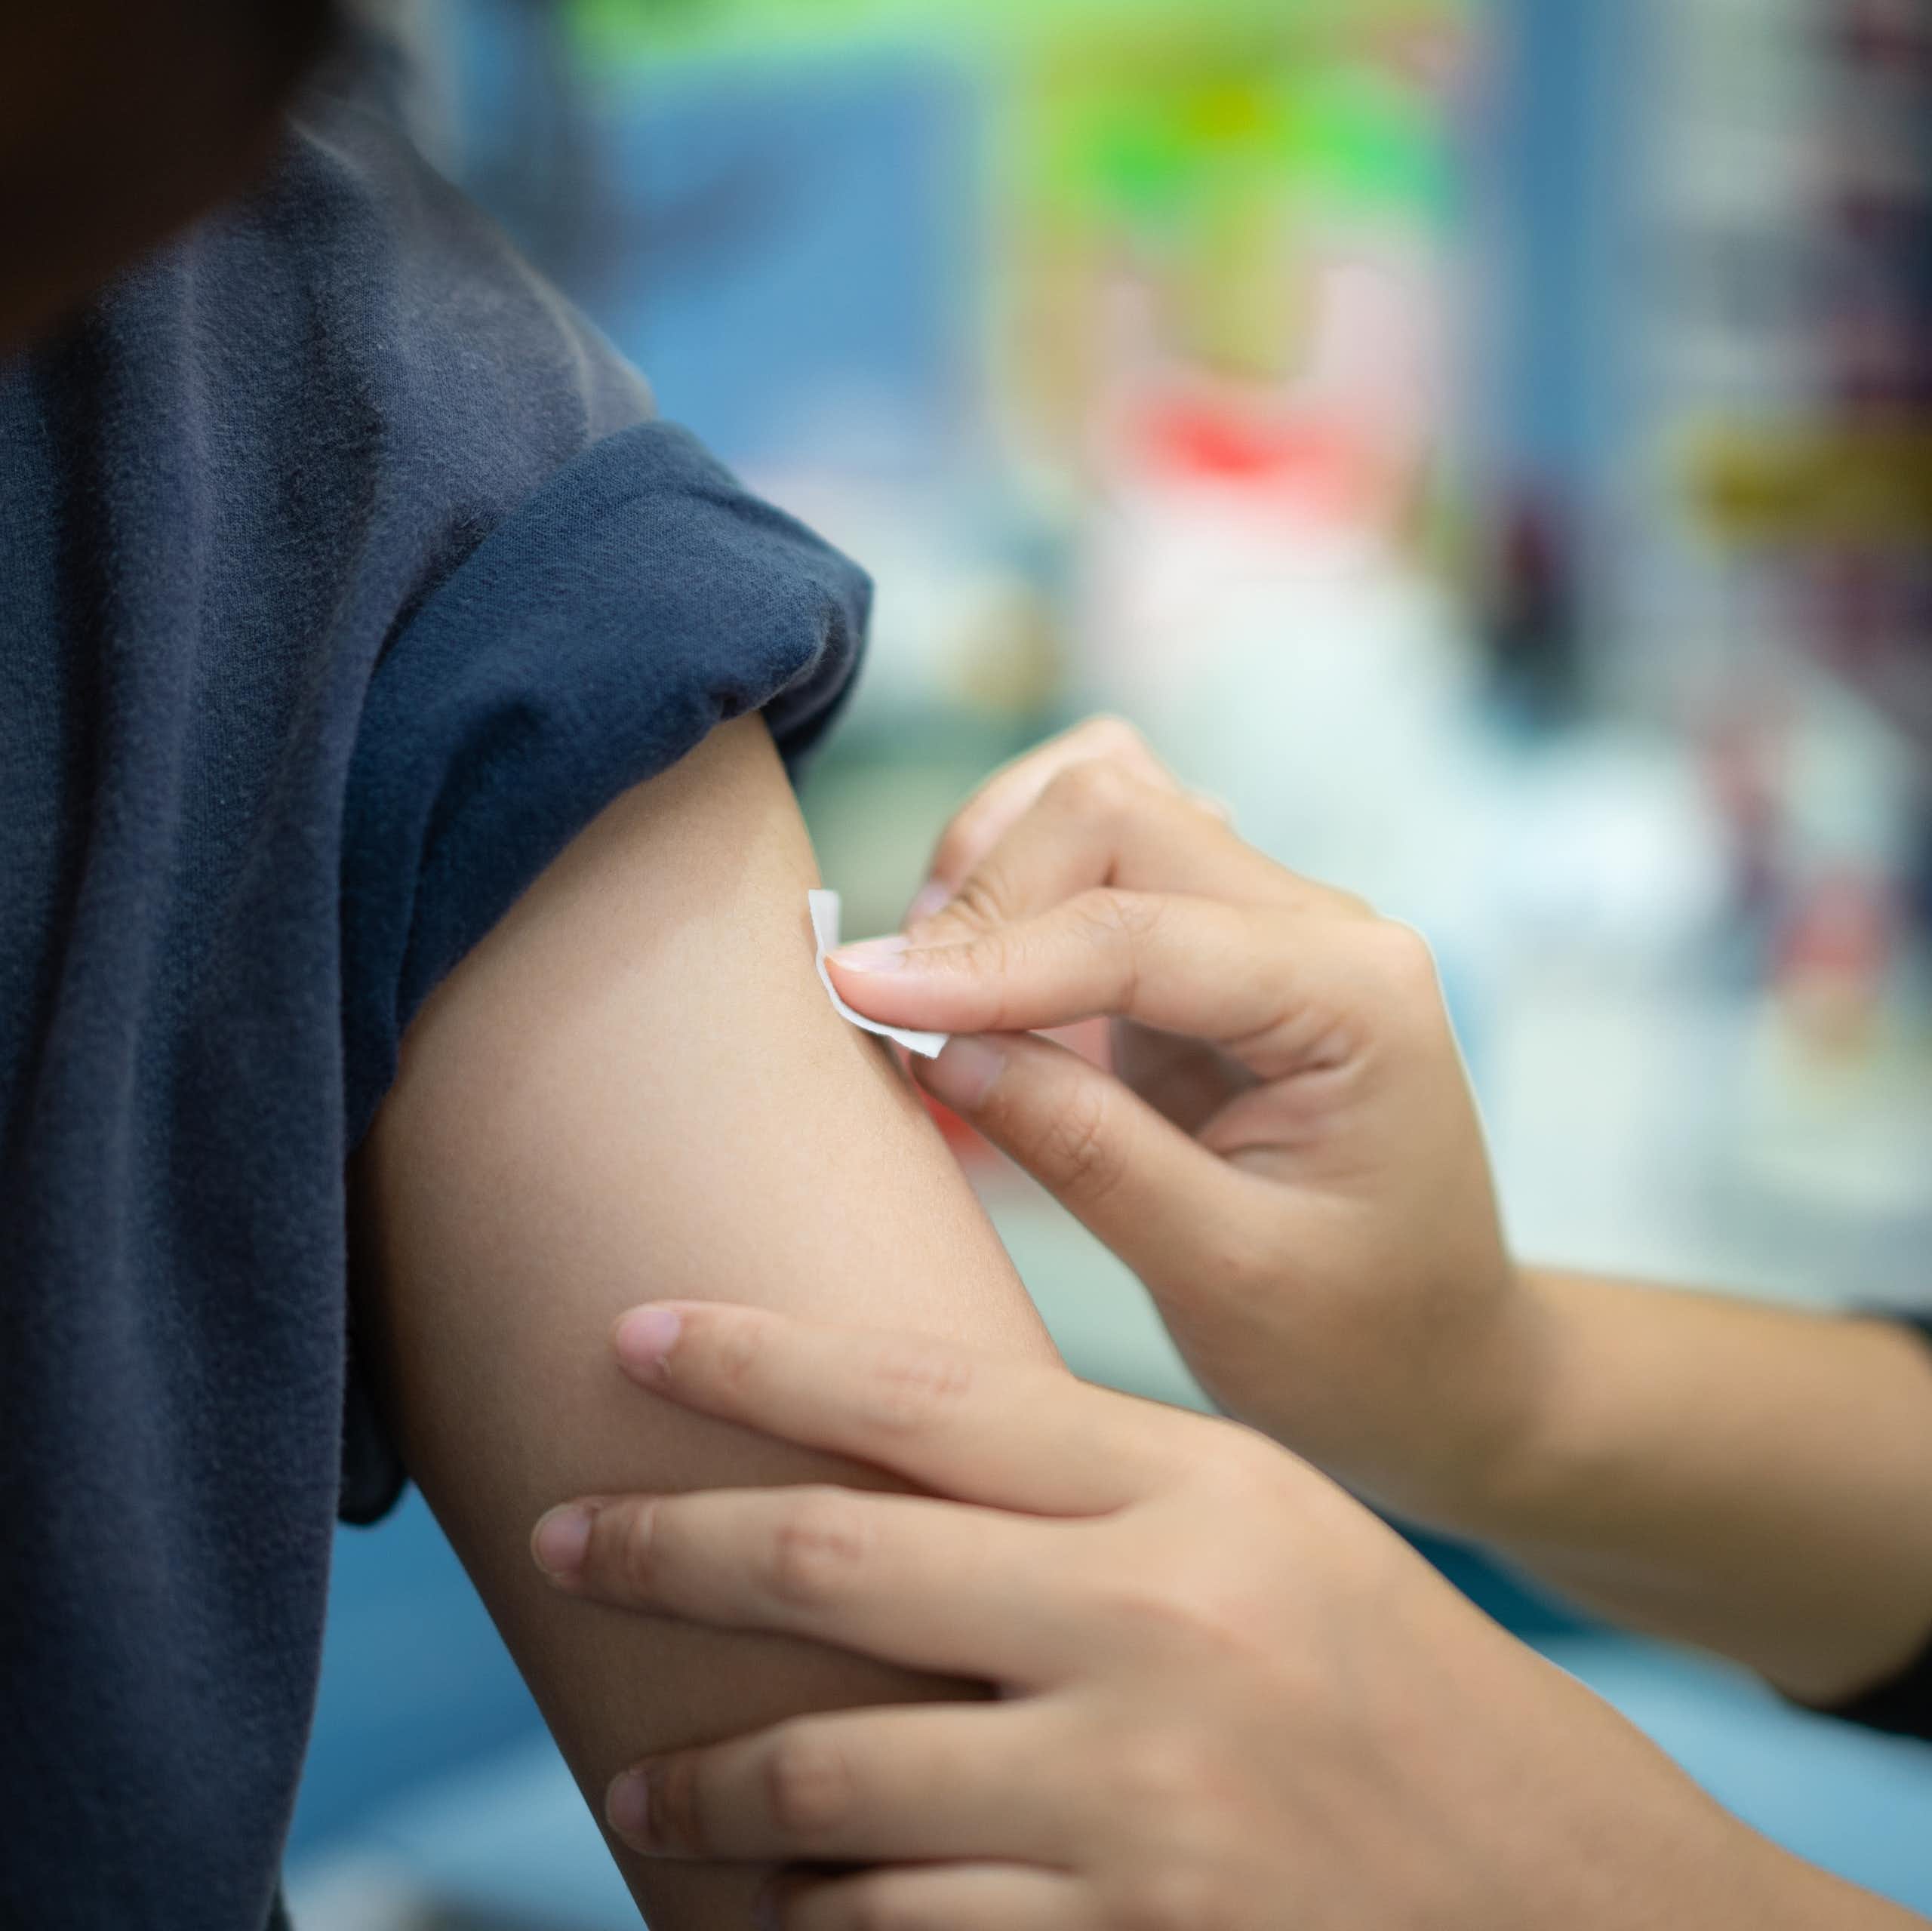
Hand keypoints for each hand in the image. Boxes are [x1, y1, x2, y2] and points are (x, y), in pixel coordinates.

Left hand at [530, 1303, 1815, 1930]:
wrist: (1561, 1898)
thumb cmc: (1388, 1679)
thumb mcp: (1257, 1524)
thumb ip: (1087, 1483)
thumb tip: (880, 1450)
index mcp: (1187, 1492)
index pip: (921, 1398)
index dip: (755, 1359)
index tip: (633, 1331)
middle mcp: (1150, 1628)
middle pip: (834, 1564)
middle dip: (665, 1546)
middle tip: (558, 1531)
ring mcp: (1134, 1804)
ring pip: (832, 1784)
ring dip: (709, 1784)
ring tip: (638, 1778)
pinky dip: (813, 1916)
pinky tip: (775, 1901)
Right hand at [827, 718, 1544, 1532]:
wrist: (1440, 1362)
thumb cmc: (1358, 1340)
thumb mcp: (1222, 1274)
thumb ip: (1083, 1149)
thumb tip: (929, 1044)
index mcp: (1355, 996)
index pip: (1137, 931)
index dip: (983, 959)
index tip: (853, 994)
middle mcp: (1320, 925)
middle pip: (1115, 811)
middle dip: (984, 896)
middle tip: (890, 1010)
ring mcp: (1267, 922)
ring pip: (1104, 799)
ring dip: (997, 865)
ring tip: (933, 980)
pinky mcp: (1212, 946)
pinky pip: (1103, 855)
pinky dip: (1020, 882)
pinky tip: (981, 974)